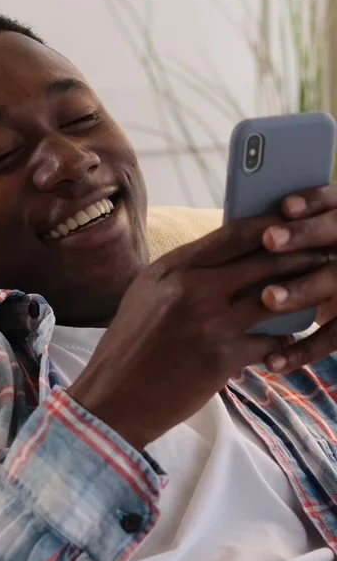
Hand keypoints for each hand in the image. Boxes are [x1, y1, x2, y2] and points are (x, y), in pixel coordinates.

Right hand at [68, 216, 325, 449]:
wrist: (114, 400)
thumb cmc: (129, 347)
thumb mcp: (146, 296)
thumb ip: (183, 272)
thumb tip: (224, 253)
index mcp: (171, 269)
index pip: (232, 234)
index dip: (269, 226)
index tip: (292, 221)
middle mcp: (192, 288)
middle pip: (262, 259)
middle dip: (300, 253)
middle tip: (324, 252)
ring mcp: (210, 322)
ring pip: (275, 297)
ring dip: (303, 293)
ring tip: (321, 290)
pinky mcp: (223, 357)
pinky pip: (270, 340)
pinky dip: (284, 339)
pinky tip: (291, 338)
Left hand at [258, 185, 336, 373]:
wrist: (329, 303)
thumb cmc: (294, 268)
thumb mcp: (297, 247)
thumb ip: (279, 235)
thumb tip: (235, 226)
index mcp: (336, 220)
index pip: (334, 201)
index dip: (314, 200)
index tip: (286, 204)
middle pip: (336, 234)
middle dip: (304, 235)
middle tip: (271, 239)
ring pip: (333, 282)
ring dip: (302, 289)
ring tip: (268, 297)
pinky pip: (333, 336)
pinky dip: (304, 349)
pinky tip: (273, 360)